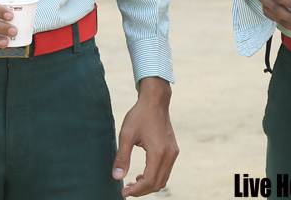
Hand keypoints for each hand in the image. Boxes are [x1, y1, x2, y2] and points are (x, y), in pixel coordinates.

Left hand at [112, 77, 178, 196]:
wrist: (155, 101)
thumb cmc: (139, 115)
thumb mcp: (126, 134)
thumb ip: (122, 157)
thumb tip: (117, 177)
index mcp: (158, 152)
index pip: (149, 181)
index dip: (136, 190)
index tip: (123, 193)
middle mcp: (169, 155)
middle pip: (157, 184)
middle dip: (141, 191)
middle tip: (126, 190)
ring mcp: (173, 153)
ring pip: (163, 179)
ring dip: (148, 185)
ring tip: (133, 183)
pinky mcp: (173, 151)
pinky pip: (165, 171)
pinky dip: (154, 177)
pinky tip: (142, 174)